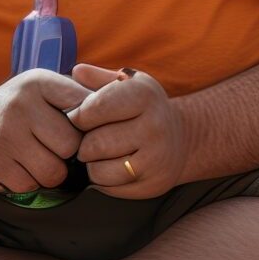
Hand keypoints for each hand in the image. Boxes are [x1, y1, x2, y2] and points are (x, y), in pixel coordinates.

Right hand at [0, 69, 87, 195]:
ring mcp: (3, 138)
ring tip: (37, 158)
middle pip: (71, 145)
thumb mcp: (44, 88)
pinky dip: (30, 183)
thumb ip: (80, 89)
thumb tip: (124, 83)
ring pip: (53, 171)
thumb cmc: (18, 108)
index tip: (79, 128)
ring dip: (51, 172)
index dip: (88, 125)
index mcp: (37, 83)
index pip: (85, 108)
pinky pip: (30, 186)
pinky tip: (18, 167)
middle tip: (53, 147)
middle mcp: (18, 107)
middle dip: (68, 152)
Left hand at [70, 63, 187, 198]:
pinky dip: (105, 180)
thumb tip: (77, 71)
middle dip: (85, 144)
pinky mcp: (154, 183)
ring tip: (103, 154)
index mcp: (144, 95)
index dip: (78, 117)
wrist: (181, 138)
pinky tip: (115, 167)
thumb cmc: (143, 109)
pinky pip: (110, 187)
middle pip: (92, 144)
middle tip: (93, 139)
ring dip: (93, 164)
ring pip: (98, 170)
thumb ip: (98, 78)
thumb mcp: (127, 85)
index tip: (82, 118)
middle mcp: (155, 125)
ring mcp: (157, 157)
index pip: (91, 110)